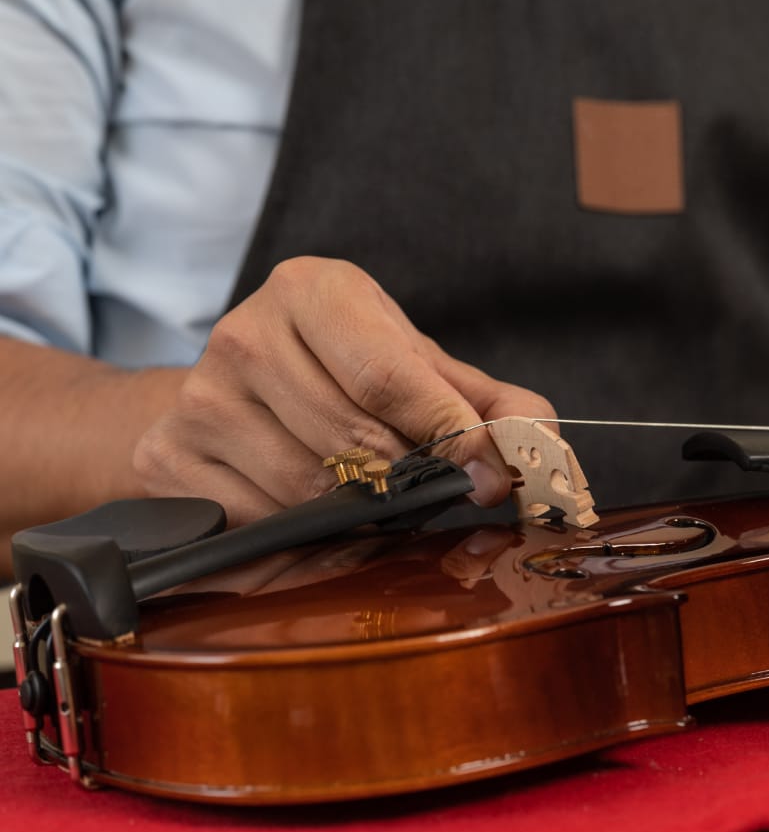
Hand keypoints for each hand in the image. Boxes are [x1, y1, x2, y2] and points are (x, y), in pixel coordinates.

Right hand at [133, 257, 554, 522]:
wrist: (235, 390)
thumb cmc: (341, 374)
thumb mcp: (419, 367)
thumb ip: (491, 403)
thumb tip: (538, 449)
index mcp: (311, 290)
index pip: (388, 375)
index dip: (447, 433)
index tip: (485, 471)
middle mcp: (244, 333)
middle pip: (353, 441)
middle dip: (407, 480)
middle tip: (424, 489)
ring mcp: (198, 397)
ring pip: (308, 492)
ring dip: (358, 514)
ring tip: (369, 496)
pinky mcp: (167, 458)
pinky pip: (260, 528)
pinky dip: (303, 541)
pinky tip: (313, 516)